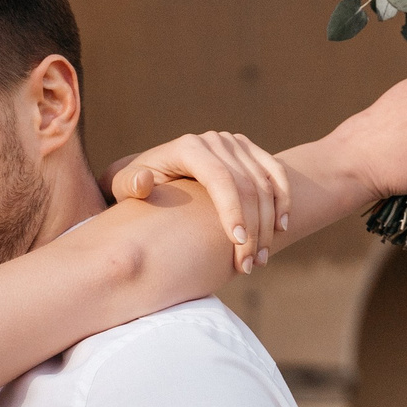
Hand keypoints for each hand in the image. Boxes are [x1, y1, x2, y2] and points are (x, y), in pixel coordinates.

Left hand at [110, 131, 292, 272]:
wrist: (156, 171)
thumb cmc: (137, 186)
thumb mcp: (125, 185)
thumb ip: (129, 186)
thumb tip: (143, 182)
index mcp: (188, 148)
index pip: (221, 178)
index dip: (233, 210)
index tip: (237, 244)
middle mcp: (215, 141)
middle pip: (246, 184)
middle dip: (253, 228)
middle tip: (249, 265)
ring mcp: (235, 144)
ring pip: (264, 183)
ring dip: (269, 223)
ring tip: (260, 259)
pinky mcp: (250, 151)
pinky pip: (275, 175)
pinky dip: (282, 201)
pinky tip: (281, 229)